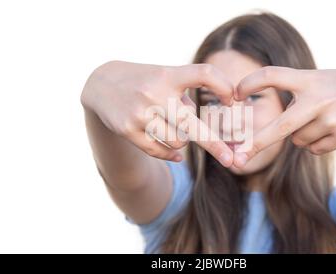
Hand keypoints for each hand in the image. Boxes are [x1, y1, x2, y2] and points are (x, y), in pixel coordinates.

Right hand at [81, 61, 234, 166]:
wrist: (101, 85)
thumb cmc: (145, 81)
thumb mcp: (165, 77)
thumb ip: (186, 96)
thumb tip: (210, 127)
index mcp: (169, 75)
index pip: (204, 74)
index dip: (224, 87)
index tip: (233, 100)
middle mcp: (154, 93)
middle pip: (192, 124)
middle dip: (216, 145)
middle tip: (232, 161)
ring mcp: (140, 114)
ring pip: (179, 142)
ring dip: (184, 140)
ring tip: (173, 128)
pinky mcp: (128, 130)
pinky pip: (160, 151)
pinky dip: (172, 155)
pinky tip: (175, 154)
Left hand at [233, 67, 335, 167]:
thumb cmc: (332, 89)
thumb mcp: (313, 81)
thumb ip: (290, 98)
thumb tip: (265, 133)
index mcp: (307, 80)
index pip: (273, 75)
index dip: (251, 83)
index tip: (235, 94)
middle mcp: (319, 98)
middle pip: (281, 126)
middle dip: (257, 144)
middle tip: (238, 159)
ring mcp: (332, 118)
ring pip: (297, 140)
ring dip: (300, 135)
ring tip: (320, 118)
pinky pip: (313, 149)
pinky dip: (315, 143)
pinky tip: (331, 129)